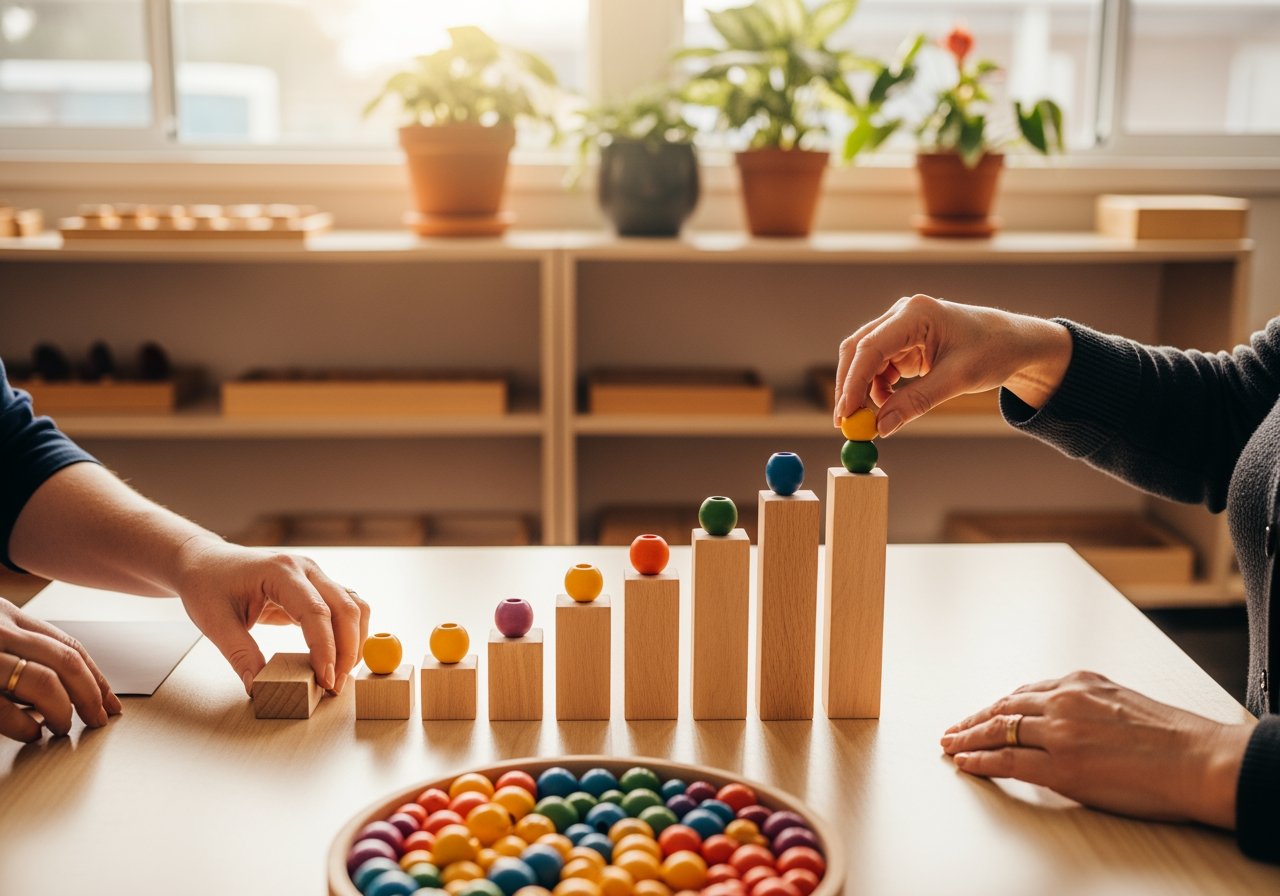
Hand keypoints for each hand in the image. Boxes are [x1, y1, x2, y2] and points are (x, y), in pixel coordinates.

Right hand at [0, 599, 121, 740]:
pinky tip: (30, 733)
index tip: (110, 700)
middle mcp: (0, 630)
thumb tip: (64, 687)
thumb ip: (22, 650)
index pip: (68, 645)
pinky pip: (5, 709)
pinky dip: (25, 726)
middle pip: (65, 661)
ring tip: (62, 726)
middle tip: (99, 718)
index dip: (95, 675)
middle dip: (90, 695)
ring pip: (44, 681)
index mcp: (9, 615)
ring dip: (62, 710)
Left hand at [173, 537, 369, 696]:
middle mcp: (305, 569)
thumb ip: (240, 654)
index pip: (316, 612)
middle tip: (336, 685)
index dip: (326, 649)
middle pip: (346, 608)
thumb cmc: (208, 583)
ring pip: (354, 606)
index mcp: (280, 571)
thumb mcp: (215, 622)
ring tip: (341, 673)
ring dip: (354, 640)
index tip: (326, 679)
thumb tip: (258, 686)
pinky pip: (345, 607)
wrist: (205, 561)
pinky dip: (348, 632)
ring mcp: (315, 575)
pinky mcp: (316, 586)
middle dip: (347, 649)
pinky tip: (338, 656)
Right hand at [833, 295, 1071, 434]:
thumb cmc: (993, 351)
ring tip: (874, 420)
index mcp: (916, 314)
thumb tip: (880, 427)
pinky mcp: (904, 344)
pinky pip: (879, 368)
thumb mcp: (957, 380)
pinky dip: (878, 390)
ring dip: (864, 391)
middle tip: (845, 423)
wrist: (1015, 344)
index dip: (852, 382)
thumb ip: (916, 402)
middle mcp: (902, 316)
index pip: (870, 347)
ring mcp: (901, 328)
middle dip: (850, 387)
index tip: (845, 414)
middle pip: (858, 350)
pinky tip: (888, 406)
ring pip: (865, 361)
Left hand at [941, 670, 1254, 827]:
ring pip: (999, 730)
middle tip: (953, 729)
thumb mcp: (1124, 701)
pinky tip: (964, 762)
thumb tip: (1071, 719)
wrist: (1200, 760)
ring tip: (950, 745)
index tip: (983, 713)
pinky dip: (980, 760)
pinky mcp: (1060, 764)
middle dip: (974, 719)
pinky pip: (1007, 760)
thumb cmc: (1175, 739)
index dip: (998, 706)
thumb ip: (1090, 704)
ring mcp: (1059, 732)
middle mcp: (1064, 700)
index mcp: (1080, 682)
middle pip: (1004, 708)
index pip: (1025, 693)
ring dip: (968, 737)